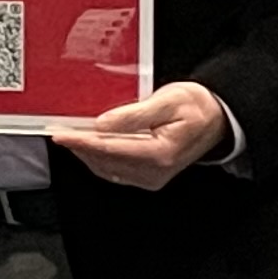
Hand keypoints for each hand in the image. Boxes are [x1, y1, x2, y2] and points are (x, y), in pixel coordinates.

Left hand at [47, 81, 233, 190]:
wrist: (217, 119)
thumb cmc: (197, 106)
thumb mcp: (167, 100)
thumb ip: (134, 114)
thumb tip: (102, 124)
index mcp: (160, 154)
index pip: (109, 149)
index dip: (81, 141)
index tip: (60, 134)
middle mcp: (155, 172)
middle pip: (104, 161)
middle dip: (79, 147)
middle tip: (60, 131)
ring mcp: (151, 178)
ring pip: (106, 168)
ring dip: (86, 153)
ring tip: (70, 135)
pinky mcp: (148, 177)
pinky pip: (114, 170)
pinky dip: (98, 157)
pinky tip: (89, 144)